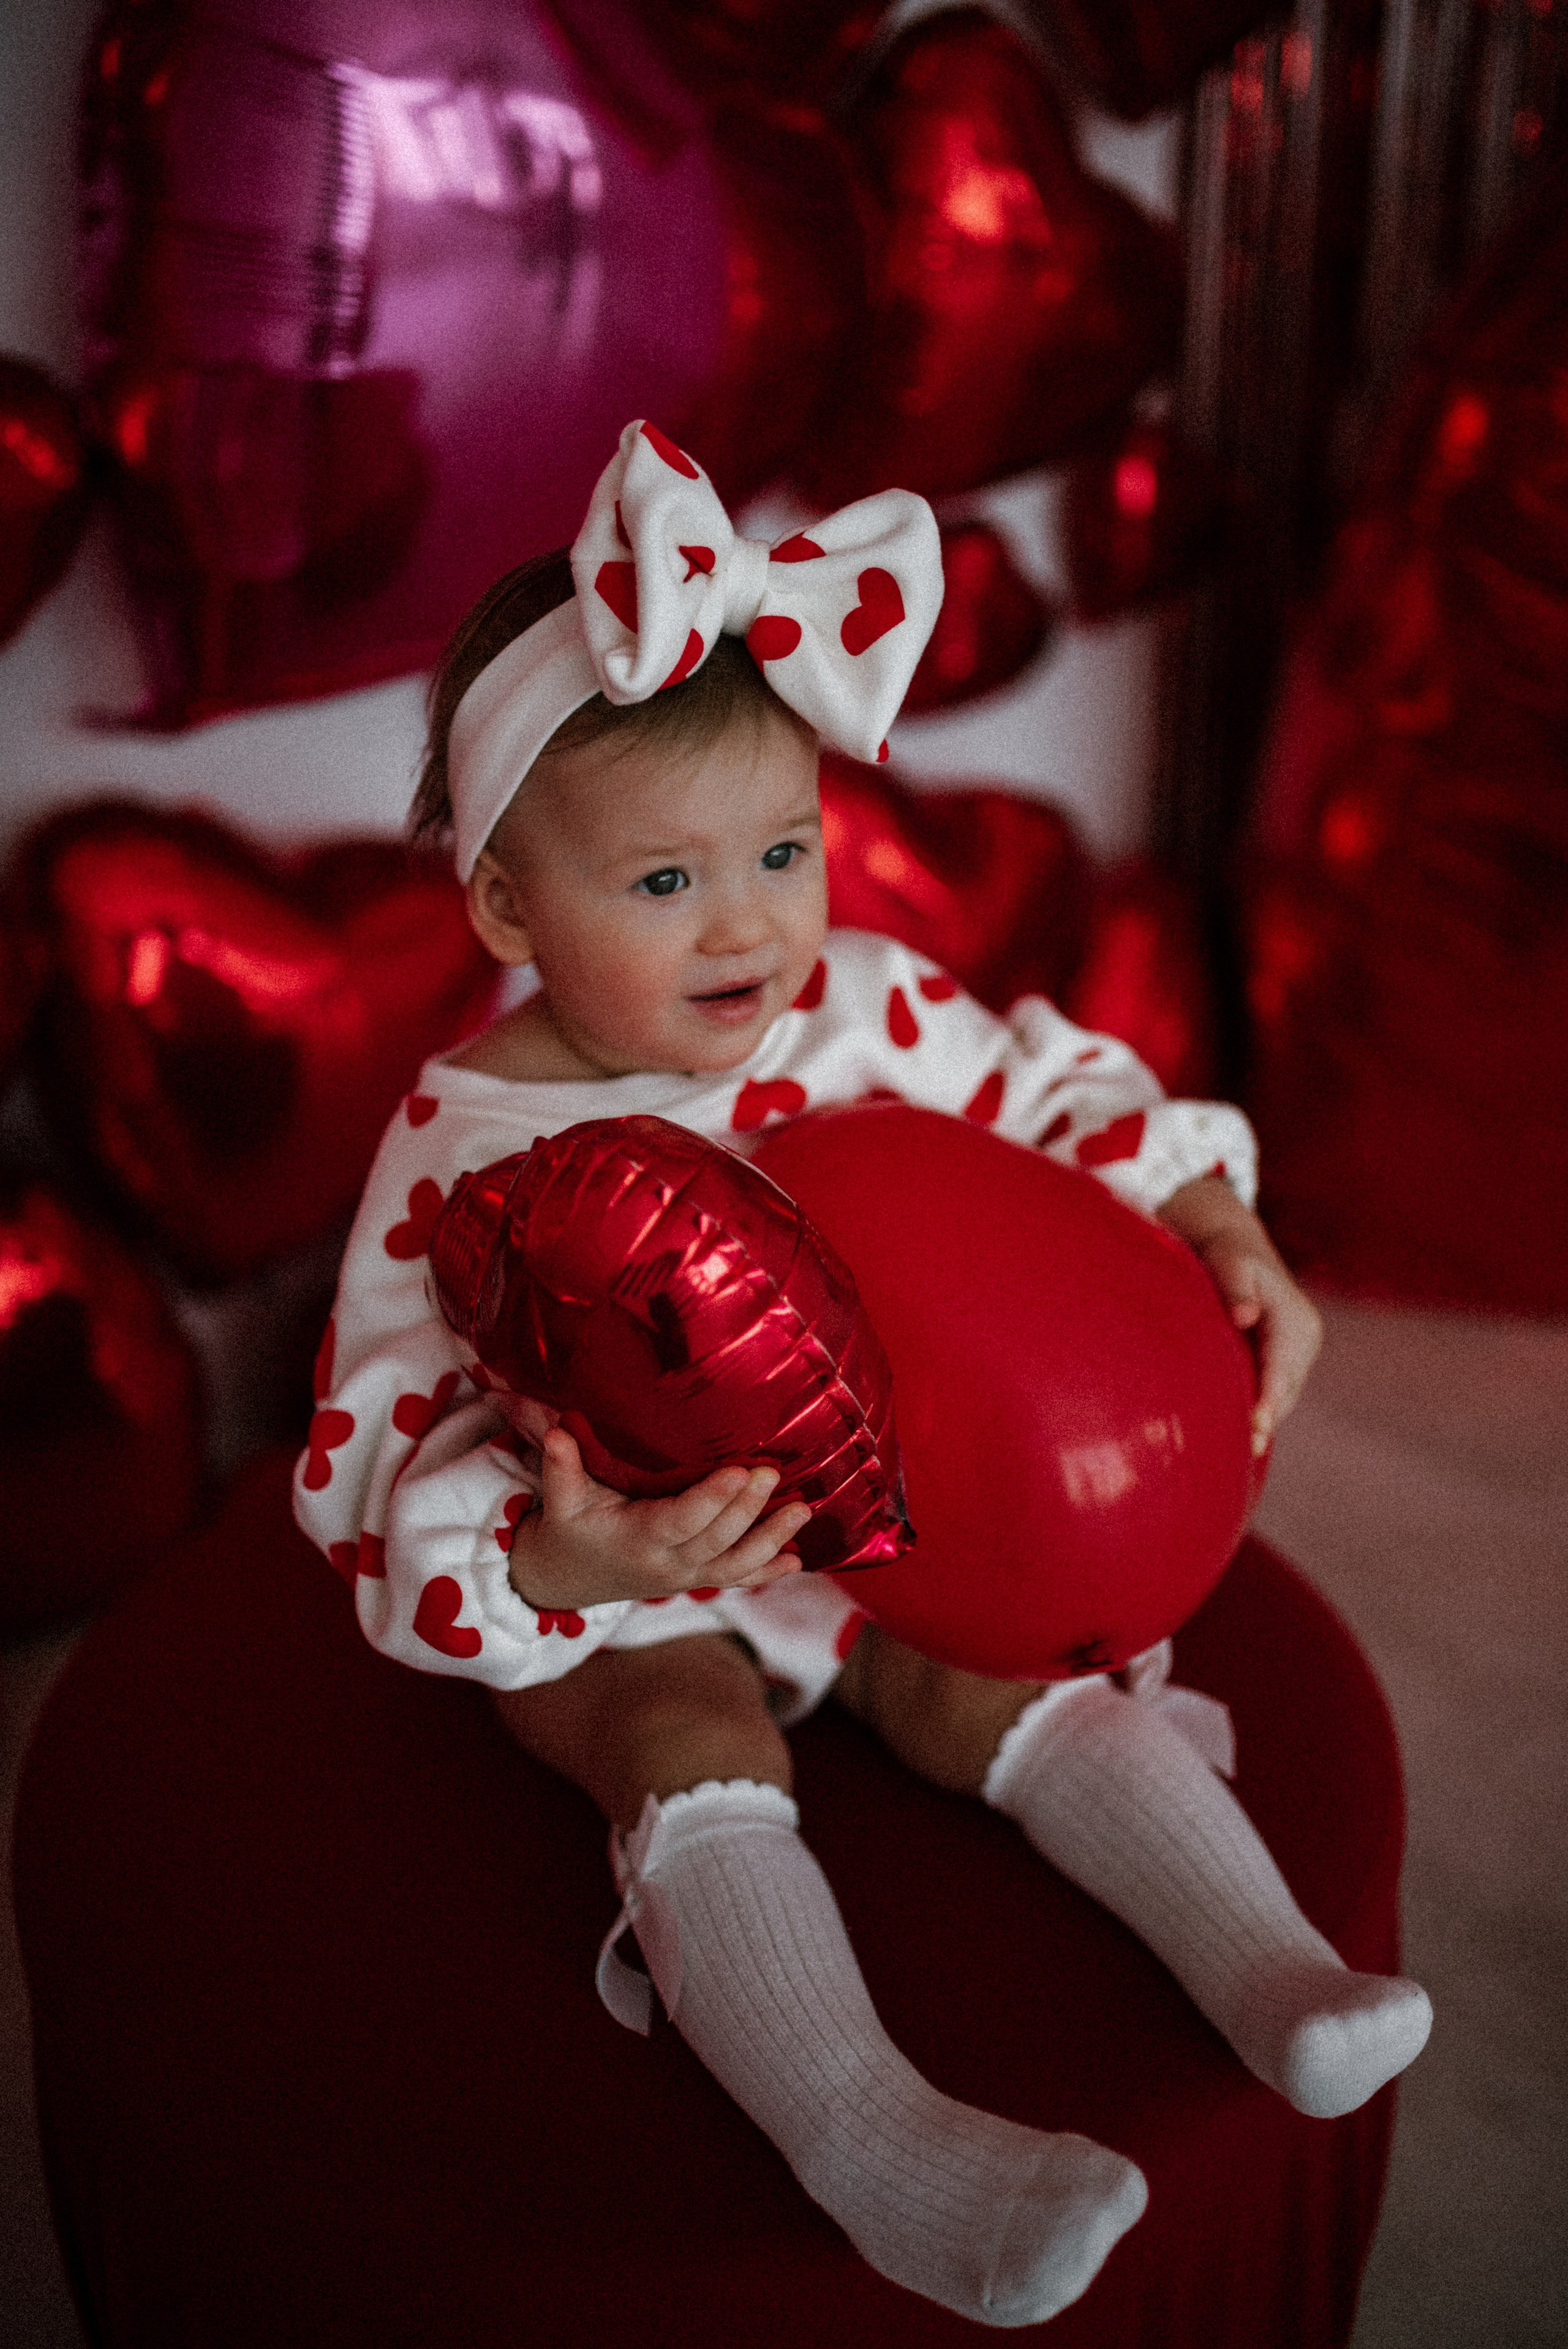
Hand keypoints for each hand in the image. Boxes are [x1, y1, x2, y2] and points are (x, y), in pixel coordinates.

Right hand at [507, 1426, 811, 1614]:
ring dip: (772, 1540)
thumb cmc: (570, 1530)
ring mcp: (685, 1576)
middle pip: (716, 1540)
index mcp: (637, 1539)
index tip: (740, 1472)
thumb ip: (562, 1467)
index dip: (712, 1500)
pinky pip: (736, 1580)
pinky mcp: (696, 1579)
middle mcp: (667, 1563)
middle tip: (775, 1474)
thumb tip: (557, 1430)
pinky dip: (767, 1572)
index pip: (680, 1521)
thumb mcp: (561, 1500)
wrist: (568, 1578)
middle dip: (749, 1510)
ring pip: (735, 1564)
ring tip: (803, 1511)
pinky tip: (797, 1560)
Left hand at [1157, 1177, 1322, 1456]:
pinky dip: (1260, 1408)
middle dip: (1266, 1419)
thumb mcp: (1228, 1263)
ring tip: (1240, 1452)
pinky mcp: (1285, 1360)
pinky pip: (1273, 1389)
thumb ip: (1234, 1289)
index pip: (1281, 1367)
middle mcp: (1304, 1339)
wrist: (1237, 1248)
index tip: (1258, 1426)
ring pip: (1281, 1394)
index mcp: (1295, 1321)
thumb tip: (1245, 1316)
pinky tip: (1240, 1433)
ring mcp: (1298, 1352)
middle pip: (1284, 1388)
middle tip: (1243, 1451)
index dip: (1269, 1398)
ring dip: (1263, 1420)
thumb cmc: (1226, 1254)